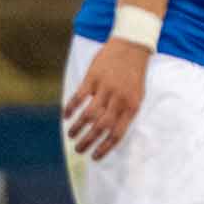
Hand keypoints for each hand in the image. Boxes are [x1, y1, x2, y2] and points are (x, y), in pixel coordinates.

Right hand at [64, 39, 151, 158]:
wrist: (132, 46)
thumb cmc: (134, 74)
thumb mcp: (137, 94)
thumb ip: (125, 112)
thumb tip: (111, 133)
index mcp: (132, 106)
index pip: (117, 133)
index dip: (105, 147)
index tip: (95, 157)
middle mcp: (119, 99)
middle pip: (101, 127)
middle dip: (88, 142)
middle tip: (78, 150)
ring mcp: (105, 88)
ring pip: (88, 115)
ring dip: (77, 128)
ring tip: (71, 136)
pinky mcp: (93, 78)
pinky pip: (79, 97)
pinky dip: (71, 109)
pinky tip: (66, 117)